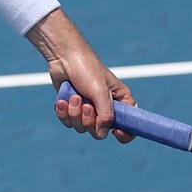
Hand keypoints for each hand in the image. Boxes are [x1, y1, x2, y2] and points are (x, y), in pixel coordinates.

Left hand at [28, 9, 134, 141]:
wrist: (63, 57)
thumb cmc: (87, 69)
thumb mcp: (100, 91)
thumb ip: (105, 115)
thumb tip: (102, 134)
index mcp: (120, 102)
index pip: (129, 126)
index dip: (125, 134)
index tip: (115, 131)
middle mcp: (105, 108)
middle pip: (100, 131)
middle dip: (89, 120)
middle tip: (86, 104)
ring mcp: (88, 109)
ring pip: (81, 128)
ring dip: (75, 114)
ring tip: (73, 97)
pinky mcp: (72, 108)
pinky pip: (68, 122)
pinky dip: (63, 113)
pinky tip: (62, 100)